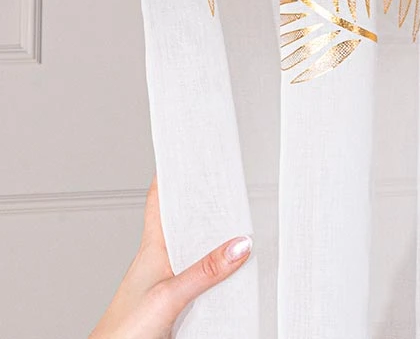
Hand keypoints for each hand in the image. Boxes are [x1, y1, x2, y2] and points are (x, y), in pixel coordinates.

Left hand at [89, 177, 251, 338]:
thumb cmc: (122, 332)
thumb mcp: (169, 295)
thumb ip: (205, 271)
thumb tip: (240, 244)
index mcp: (152, 249)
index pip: (158, 200)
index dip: (170, 175)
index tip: (184, 154)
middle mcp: (158, 262)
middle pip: (181, 222)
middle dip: (201, 203)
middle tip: (221, 184)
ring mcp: (165, 283)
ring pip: (192, 250)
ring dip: (209, 239)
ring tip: (233, 226)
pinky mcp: (173, 305)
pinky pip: (198, 278)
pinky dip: (213, 270)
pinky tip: (225, 272)